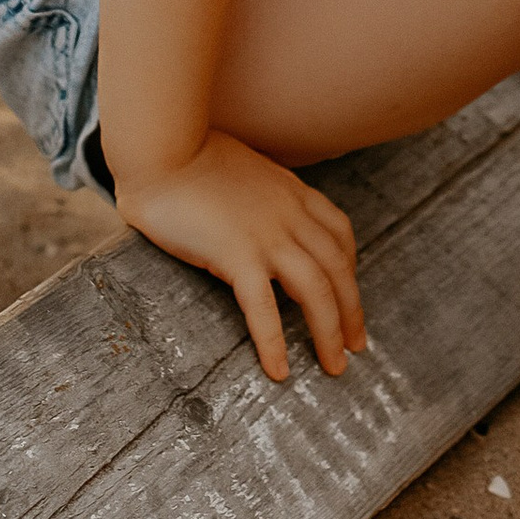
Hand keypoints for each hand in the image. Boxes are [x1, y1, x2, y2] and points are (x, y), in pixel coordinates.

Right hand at [109, 129, 366, 382]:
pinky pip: (264, 307)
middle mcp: (289, 214)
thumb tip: (253, 214)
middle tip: (357, 345)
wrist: (162, 147)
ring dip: (330, 332)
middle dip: (352, 309)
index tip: (349, 292)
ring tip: (334, 366)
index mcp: (291, 191)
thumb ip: (258, 193)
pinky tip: (279, 371)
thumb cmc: (188, 155)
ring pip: (316, 290)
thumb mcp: (241, 168)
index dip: (350, 266)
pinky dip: (275, 342)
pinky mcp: (236, 254)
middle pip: (338, 267)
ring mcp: (267, 234)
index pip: (338, 231)